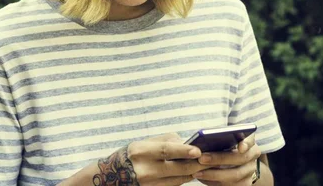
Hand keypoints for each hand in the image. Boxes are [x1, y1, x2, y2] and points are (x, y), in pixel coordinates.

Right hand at [92, 134, 212, 185]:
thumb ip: (165, 141)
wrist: (114, 175)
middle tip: (209, 159)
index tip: (198, 150)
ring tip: (202, 165)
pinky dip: (183, 179)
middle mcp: (144, 169)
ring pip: (179, 180)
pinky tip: (189, 173)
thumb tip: (187, 143)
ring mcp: (149, 184)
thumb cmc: (134, 155)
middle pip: (177, 169)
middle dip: (195, 164)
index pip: (165, 151)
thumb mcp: (144, 143)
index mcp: (141, 151)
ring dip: (192, 172)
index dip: (183, 151)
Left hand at [193, 134, 260, 185]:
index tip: (240, 147)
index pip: (250, 139)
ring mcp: (249, 170)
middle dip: (219, 159)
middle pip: (240, 158)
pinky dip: (214, 182)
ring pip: (235, 175)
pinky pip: (231, 185)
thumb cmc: (222, 143)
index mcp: (248, 140)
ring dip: (214, 174)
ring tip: (197, 172)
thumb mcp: (223, 135)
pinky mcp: (244, 183)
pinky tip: (202, 178)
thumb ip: (220, 133)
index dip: (246, 143)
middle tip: (202, 158)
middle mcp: (252, 155)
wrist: (230, 159)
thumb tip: (205, 135)